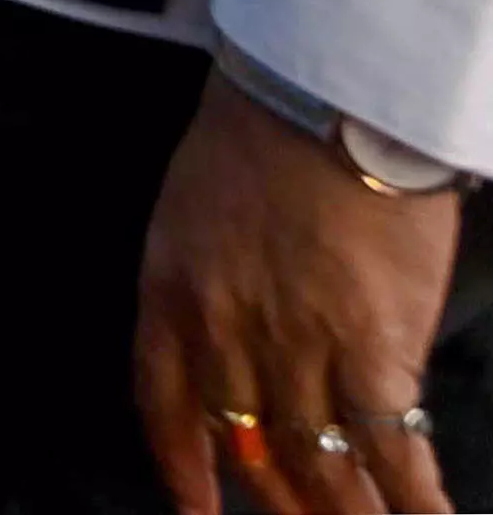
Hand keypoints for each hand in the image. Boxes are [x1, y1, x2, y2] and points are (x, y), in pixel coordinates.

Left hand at [135, 75, 459, 513]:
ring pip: (319, 464)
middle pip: (250, 448)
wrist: (321, 103)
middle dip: (278, 499)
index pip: (165, 405)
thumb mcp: (194, 211)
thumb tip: (246, 343)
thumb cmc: (259, 136)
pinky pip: (390, 449)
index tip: (195, 507)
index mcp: (171, 295)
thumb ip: (209, 284)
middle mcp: (226, 337)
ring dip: (344, 512)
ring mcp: (299, 351)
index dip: (182, 467)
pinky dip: (411, 498)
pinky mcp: (373, 352)